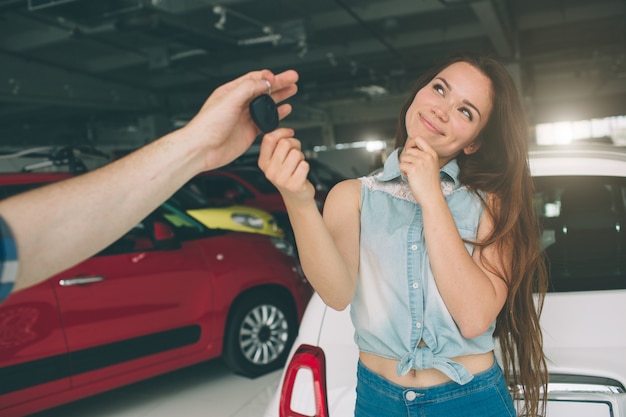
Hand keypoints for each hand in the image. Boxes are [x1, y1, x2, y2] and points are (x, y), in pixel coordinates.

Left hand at [183, 69, 298, 170]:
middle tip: (293, 78)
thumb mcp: (229, 100)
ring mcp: (245, 117)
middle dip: (279, 83)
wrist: (203, 149)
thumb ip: (248, 89)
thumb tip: (265, 82)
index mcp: (232, 91)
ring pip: (267, 104)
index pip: (254, 79)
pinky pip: (267, 121)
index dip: (268, 77)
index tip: (280, 76)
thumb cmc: (207, 126)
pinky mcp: (250, 131)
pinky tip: (285, 110)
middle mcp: (239, 103)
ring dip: (280, 97)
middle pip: (264, 89)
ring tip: (292, 90)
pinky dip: (278, 115)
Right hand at [258, 128, 314, 203]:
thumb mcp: (276, 160)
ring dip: (301, 156)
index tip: (289, 133)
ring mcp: (281, 179)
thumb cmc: (288, 175)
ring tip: (297, 164)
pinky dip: (306, 166)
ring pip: (296, 153)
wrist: (296, 196)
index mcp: (263, 162)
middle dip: (294, 144)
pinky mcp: (294, 185)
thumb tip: (286, 132)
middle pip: (284, 143)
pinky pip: (304, 165)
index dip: (282, 132)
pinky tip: (301, 173)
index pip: (268, 139)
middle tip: (295, 152)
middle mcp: (270, 171)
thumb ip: (277, 145)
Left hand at [398, 137, 441, 204]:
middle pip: (408, 150)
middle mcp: (427, 156)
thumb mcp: (431, 166)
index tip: (409, 151)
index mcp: (432, 154)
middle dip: (406, 159)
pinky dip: (403, 172)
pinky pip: (401, 166)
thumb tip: (409, 150)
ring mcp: (420, 162)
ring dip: (404, 166)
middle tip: (411, 169)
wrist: (432, 197)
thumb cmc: (430, 184)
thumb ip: (423, 156)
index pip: (419, 139)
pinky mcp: (413, 169)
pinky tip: (410, 178)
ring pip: (403, 158)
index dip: (411, 143)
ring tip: (412, 174)